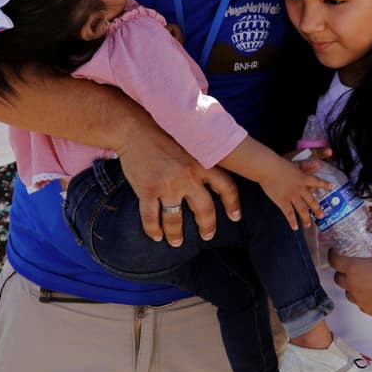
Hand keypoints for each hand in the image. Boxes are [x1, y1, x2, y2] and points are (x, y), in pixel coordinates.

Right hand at [117, 133, 240, 246]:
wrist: (136, 130)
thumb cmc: (164, 135)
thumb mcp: (191, 145)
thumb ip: (202, 161)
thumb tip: (212, 179)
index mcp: (203, 164)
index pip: (226, 187)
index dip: (233, 204)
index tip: (234, 217)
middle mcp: (189, 176)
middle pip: (204, 209)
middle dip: (207, 226)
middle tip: (207, 236)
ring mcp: (167, 185)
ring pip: (175, 219)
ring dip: (176, 234)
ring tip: (176, 242)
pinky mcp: (147, 190)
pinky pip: (151, 218)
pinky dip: (153, 230)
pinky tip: (156, 237)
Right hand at [258, 156, 329, 230]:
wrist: (269, 169)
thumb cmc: (280, 164)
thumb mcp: (295, 163)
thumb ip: (306, 165)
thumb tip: (317, 164)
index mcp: (303, 178)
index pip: (317, 182)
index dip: (324, 185)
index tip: (331, 187)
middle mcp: (300, 189)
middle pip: (311, 201)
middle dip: (317, 209)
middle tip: (322, 216)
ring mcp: (292, 196)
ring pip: (302, 209)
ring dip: (306, 218)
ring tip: (309, 225)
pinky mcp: (282, 201)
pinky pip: (289, 213)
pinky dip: (292, 221)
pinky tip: (295, 227)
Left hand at [330, 222, 371, 316]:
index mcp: (353, 269)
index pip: (335, 261)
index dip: (332, 255)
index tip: (334, 251)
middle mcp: (352, 285)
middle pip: (338, 278)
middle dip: (341, 272)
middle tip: (349, 266)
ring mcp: (359, 299)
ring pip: (348, 293)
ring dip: (350, 286)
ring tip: (360, 281)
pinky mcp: (368, 309)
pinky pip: (360, 303)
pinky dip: (362, 298)